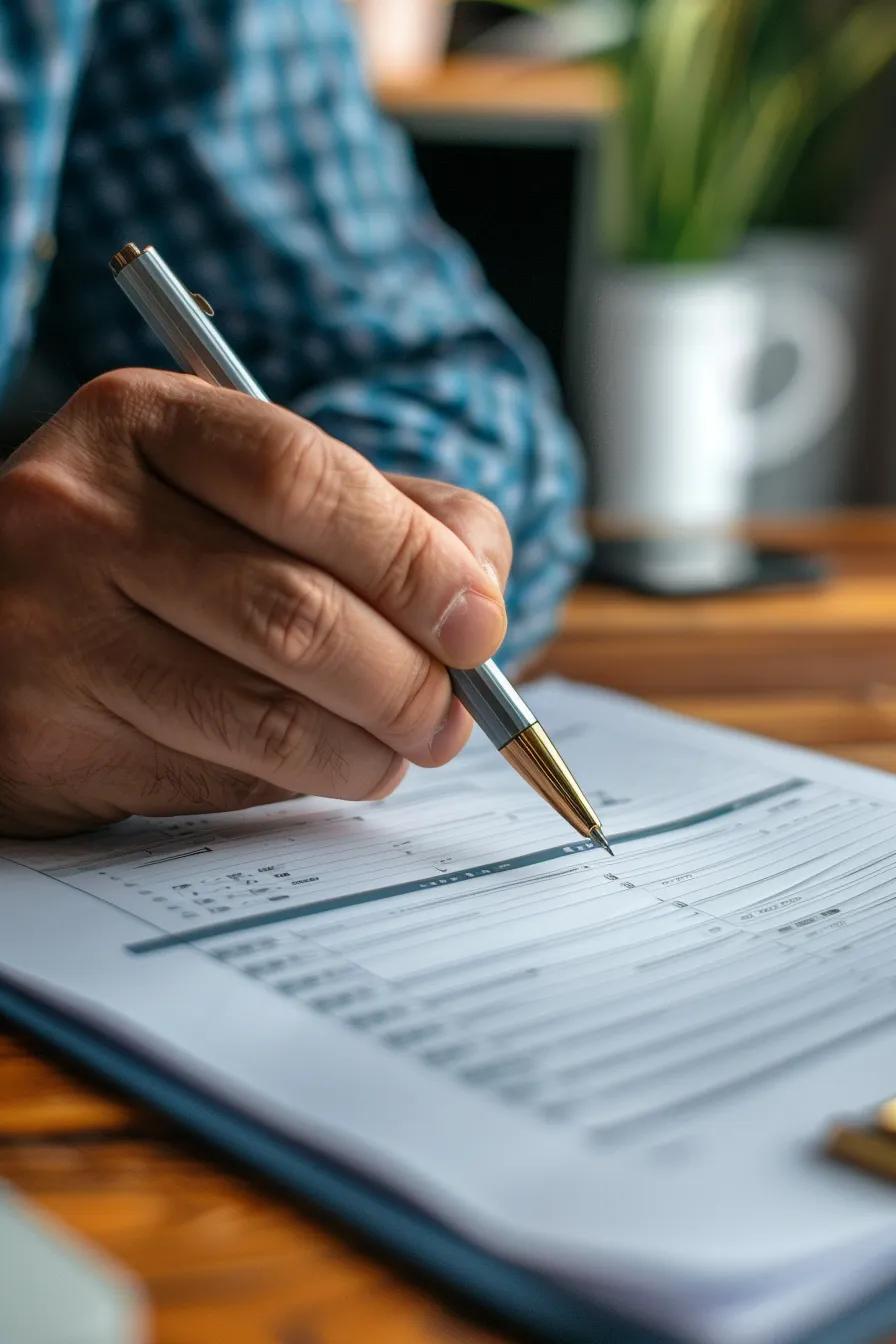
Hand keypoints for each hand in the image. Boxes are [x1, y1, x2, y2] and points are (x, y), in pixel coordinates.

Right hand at [0, 370, 510, 836]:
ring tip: (400, 746)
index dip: (415, 560)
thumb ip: (372, 515)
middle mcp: (78, 515)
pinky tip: (317, 764)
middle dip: (410, 680)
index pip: (304, 480)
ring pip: (266, 714)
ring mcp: (49, 629)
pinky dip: (298, 782)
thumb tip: (481, 596)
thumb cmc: (145, 553)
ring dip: (368, 747)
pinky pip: (216, 779)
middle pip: (298, 612)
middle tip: (453, 714)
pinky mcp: (45, 737)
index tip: (480, 624)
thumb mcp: (238, 492)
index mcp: (140, 422)